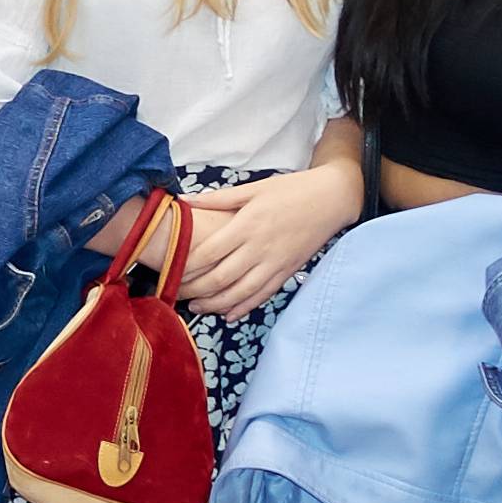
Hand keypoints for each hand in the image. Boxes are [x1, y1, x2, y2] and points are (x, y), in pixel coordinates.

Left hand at [175, 164, 355, 316]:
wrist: (332, 199)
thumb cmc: (290, 190)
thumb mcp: (254, 188)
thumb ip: (219, 199)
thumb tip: (185, 202)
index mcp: (248, 224)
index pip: (210, 252)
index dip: (187, 265)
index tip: (169, 270)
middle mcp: (261, 248)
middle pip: (221, 277)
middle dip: (196, 289)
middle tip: (175, 293)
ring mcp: (275, 263)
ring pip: (241, 292)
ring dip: (216, 304)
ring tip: (195, 307)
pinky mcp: (287, 272)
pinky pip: (263, 295)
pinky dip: (245, 307)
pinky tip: (229, 314)